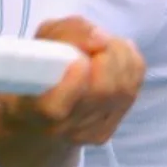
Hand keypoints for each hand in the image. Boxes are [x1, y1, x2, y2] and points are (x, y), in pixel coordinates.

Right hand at [0, 16, 145, 146]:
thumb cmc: (35, 73)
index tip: (79, 60)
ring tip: (107, 45)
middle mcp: (62, 127)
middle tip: (97, 40)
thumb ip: (64, 34)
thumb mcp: (39, 43)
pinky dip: (131, 66)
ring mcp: (88, 132)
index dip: (73, 82)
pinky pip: (133, 90)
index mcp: (32, 108)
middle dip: (107, 56)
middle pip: (101, 93)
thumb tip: (98, 38)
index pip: (54, 108)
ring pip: (123, 90)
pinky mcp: (107, 130)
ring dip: (121, 58)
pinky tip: (118, 57)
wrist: (36, 119)